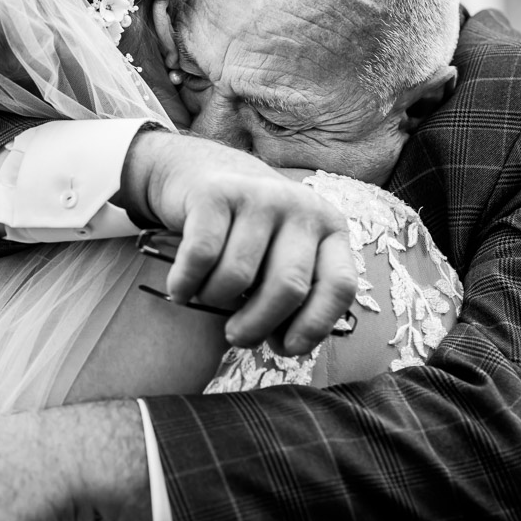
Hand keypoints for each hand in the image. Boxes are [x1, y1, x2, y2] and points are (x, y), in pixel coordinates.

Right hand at [119, 131, 356, 354]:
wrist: (200, 172)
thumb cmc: (246, 231)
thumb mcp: (282, 254)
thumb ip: (292, 294)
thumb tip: (286, 344)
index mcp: (329, 228)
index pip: (339, 285)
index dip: (316, 325)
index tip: (287, 348)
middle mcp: (301, 207)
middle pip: (288, 287)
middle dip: (257, 325)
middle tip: (236, 336)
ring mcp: (260, 196)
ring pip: (238, 276)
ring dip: (214, 301)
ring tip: (206, 297)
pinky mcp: (216, 193)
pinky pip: (201, 257)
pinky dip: (186, 284)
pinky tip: (181, 289)